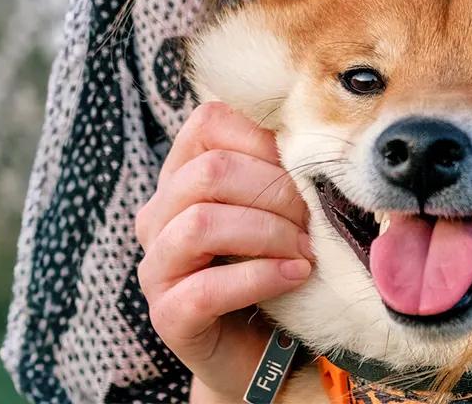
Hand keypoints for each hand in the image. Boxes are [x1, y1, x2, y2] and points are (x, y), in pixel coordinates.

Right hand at [135, 101, 312, 400]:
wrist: (268, 348)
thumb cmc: (275, 263)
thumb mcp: (279, 208)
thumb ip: (281, 170)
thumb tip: (314, 138)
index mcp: (183, 175)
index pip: (208, 122)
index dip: (263, 139)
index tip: (302, 168)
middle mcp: (159, 215)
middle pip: (208, 172)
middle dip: (274, 192)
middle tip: (314, 218)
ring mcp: (157, 266)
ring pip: (201, 224)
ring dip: (268, 233)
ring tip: (306, 250)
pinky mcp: (167, 315)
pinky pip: (206, 288)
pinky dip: (260, 277)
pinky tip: (295, 276)